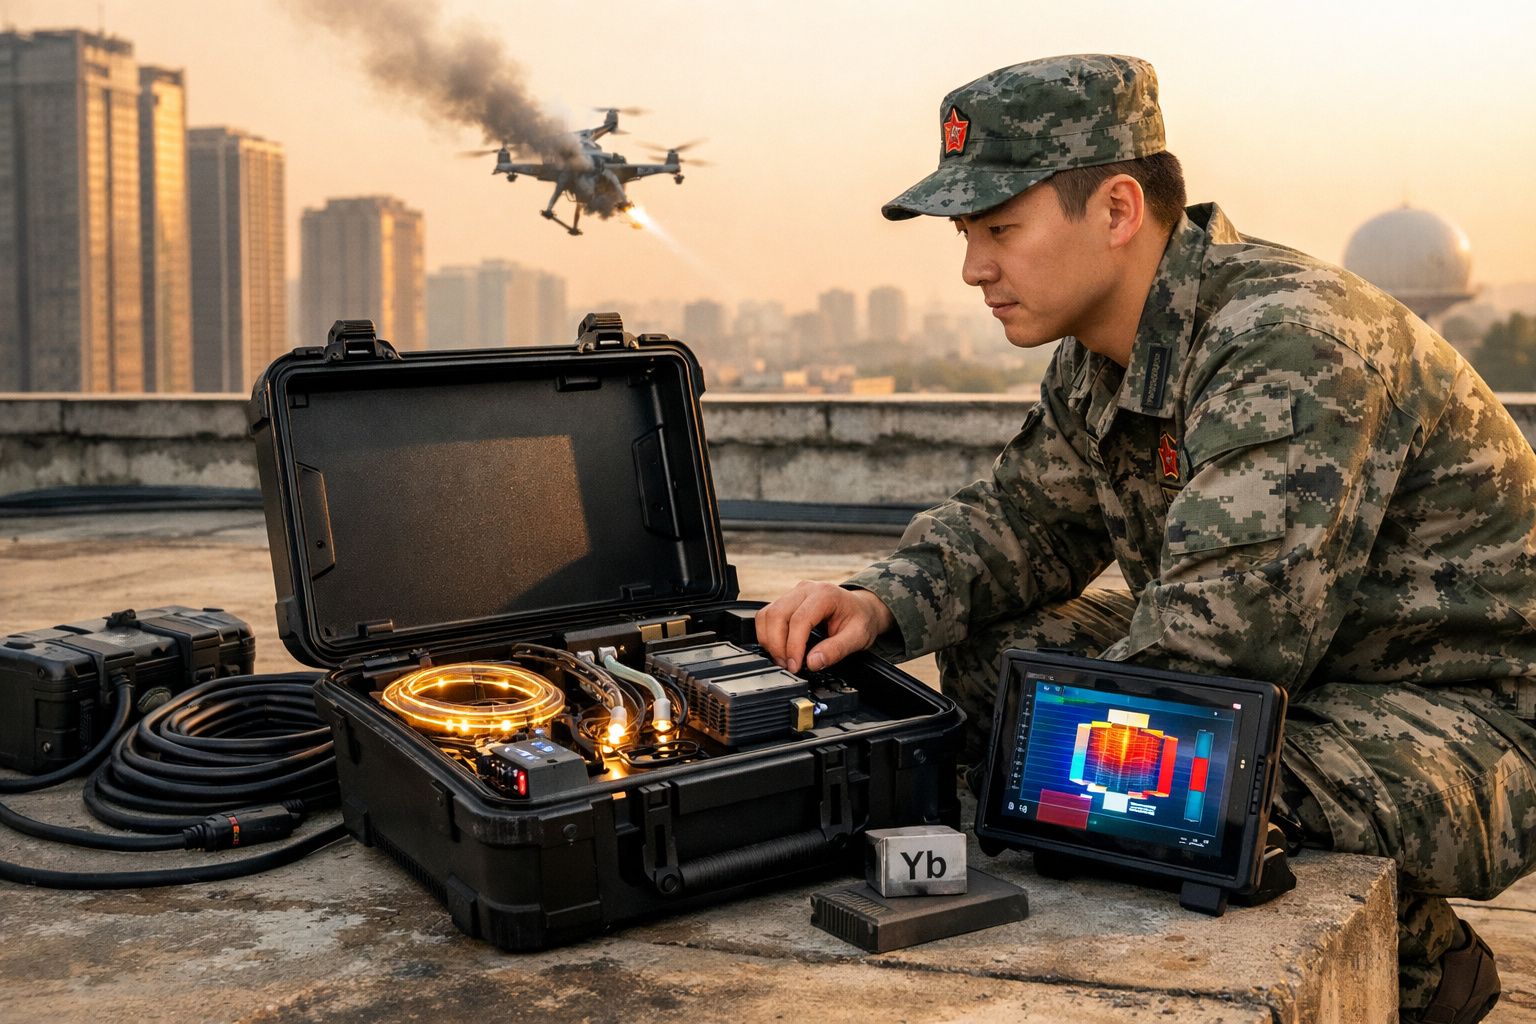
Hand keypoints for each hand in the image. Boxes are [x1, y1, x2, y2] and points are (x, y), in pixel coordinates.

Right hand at [755, 581, 894, 673]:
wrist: (861, 608)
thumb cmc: (860, 620)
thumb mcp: (858, 638)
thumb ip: (836, 650)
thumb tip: (812, 663)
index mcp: (825, 594)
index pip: (799, 619)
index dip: (793, 646)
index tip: (795, 665)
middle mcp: (806, 589)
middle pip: (777, 615)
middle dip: (777, 645)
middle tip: (788, 666)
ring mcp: (794, 593)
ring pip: (767, 614)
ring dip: (769, 640)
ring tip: (782, 659)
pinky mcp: (786, 601)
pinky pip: (767, 615)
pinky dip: (767, 634)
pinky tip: (779, 648)